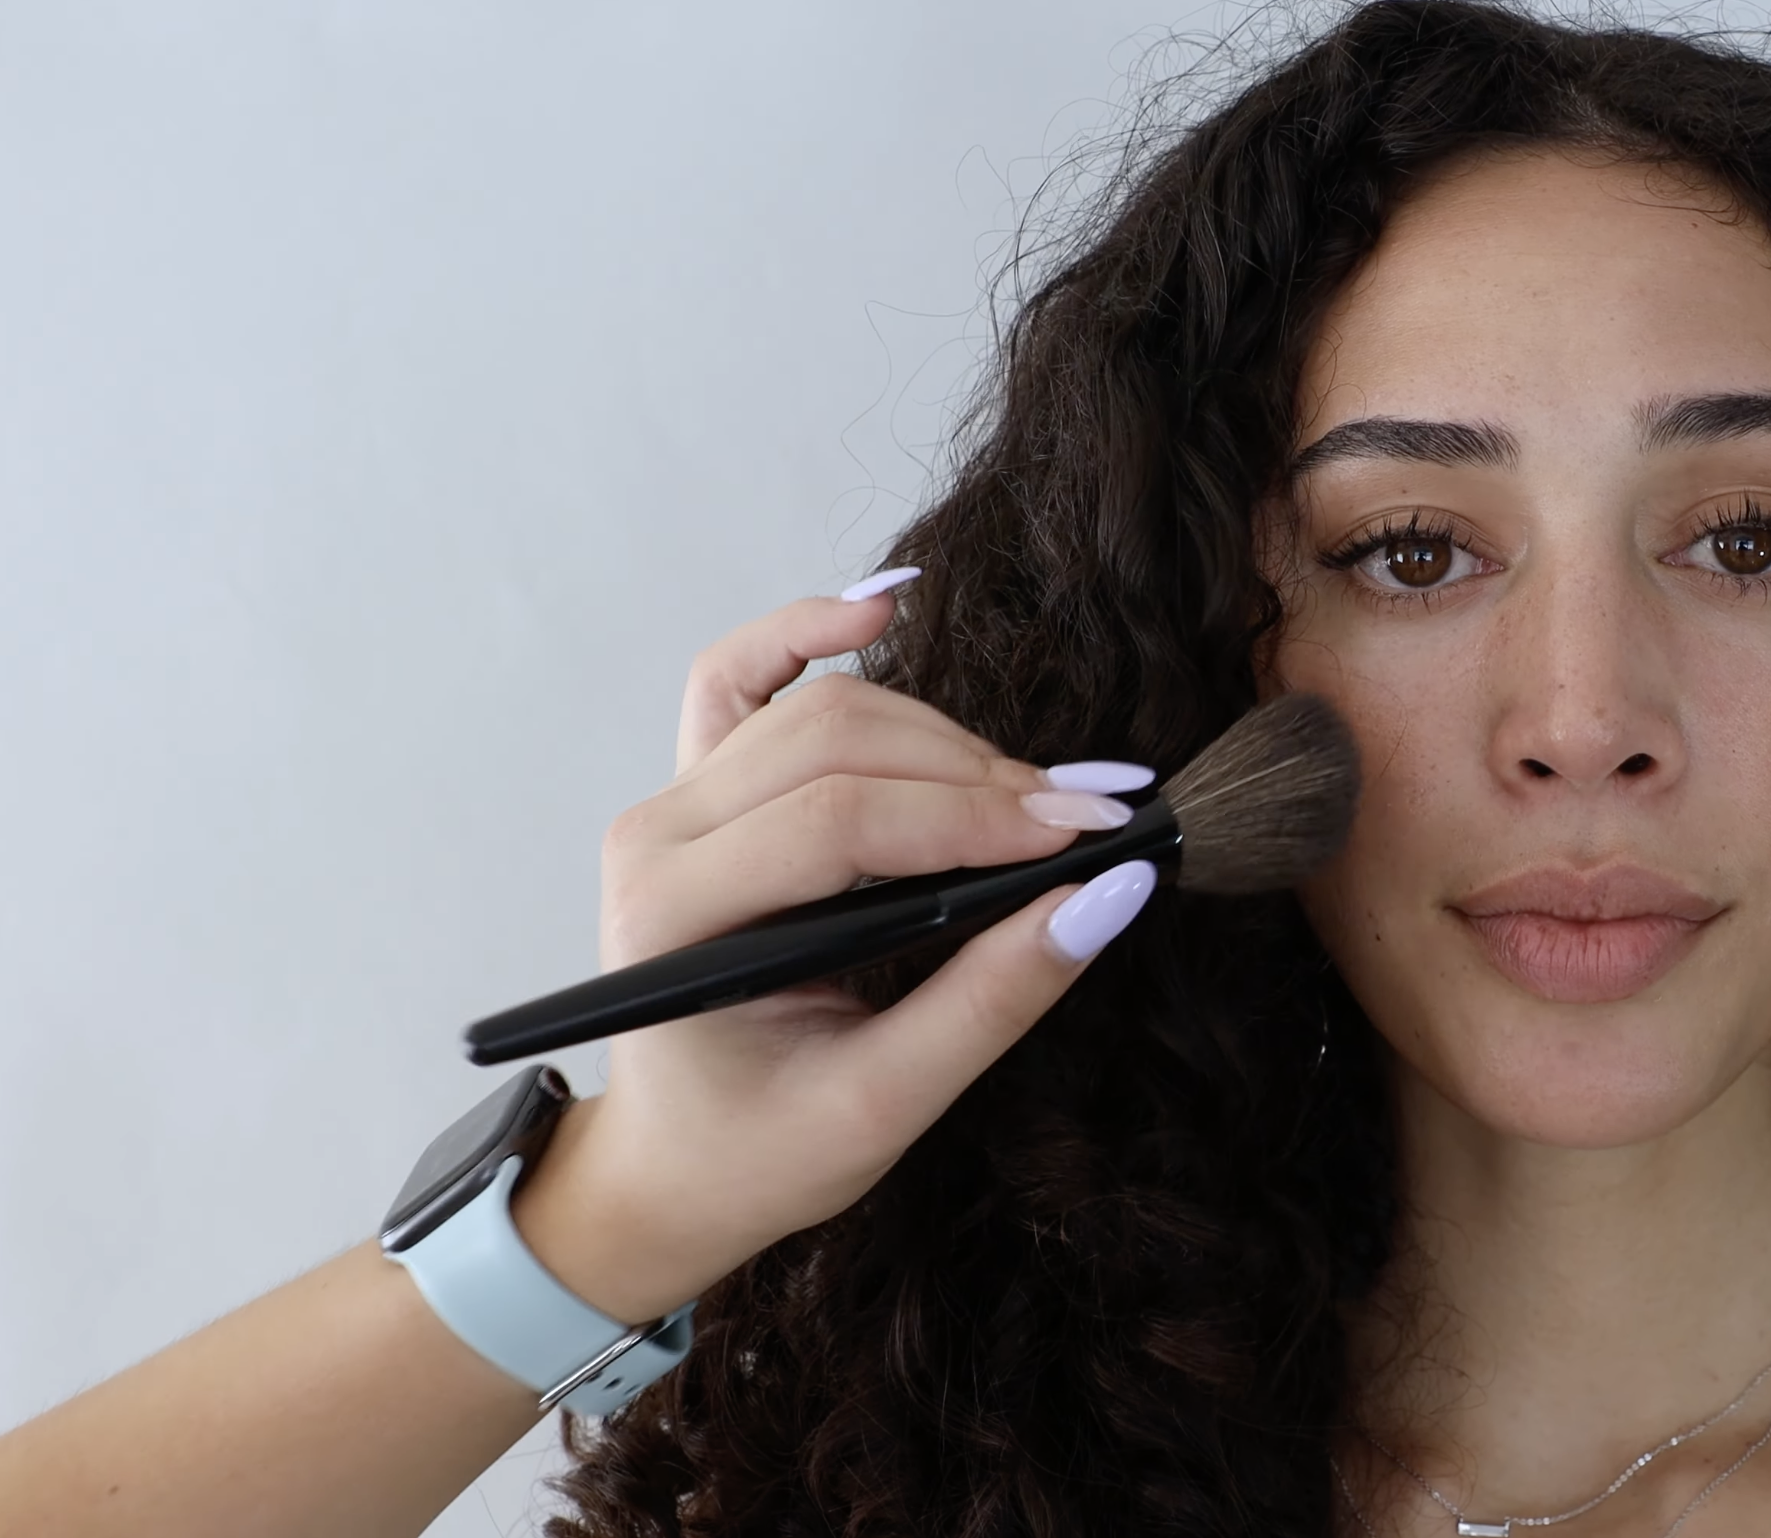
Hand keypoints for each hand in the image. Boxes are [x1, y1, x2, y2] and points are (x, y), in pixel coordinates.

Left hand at [505, 581, 1152, 1322]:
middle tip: (1090, 820)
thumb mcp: (883, 1106)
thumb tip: (1106, 898)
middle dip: (979, 777)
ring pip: (822, 706)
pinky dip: (809, 631)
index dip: (975, 817)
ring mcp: (674, 802)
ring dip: (942, 735)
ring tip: (1038, 793)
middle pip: (838, 743)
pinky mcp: (701, 789)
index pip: (840, 820)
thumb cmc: (759, 1152)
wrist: (672, 1168)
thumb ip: (990, 999)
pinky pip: (745, 677)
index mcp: (676, 919)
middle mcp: (658, 838)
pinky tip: (883, 607)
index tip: (1088, 832)